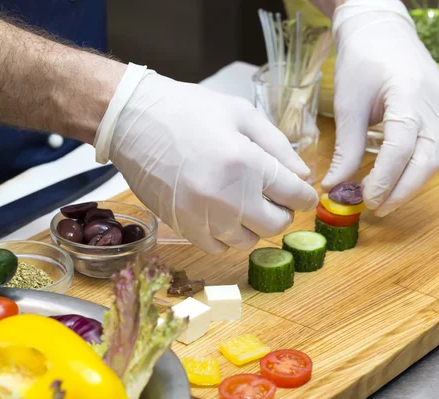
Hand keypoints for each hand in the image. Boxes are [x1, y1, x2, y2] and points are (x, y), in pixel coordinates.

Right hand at [95, 64, 317, 253]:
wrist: (134, 120)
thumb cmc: (189, 110)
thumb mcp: (242, 114)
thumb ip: (279, 146)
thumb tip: (304, 176)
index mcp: (247, 164)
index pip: (295, 196)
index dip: (304, 196)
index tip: (301, 194)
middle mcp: (228, 198)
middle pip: (275, 225)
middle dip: (281, 211)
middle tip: (273, 196)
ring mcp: (203, 217)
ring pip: (248, 241)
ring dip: (254, 225)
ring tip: (244, 202)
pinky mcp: (182, 227)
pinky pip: (218, 248)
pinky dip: (226, 236)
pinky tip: (222, 214)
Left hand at [322, 0, 438, 216]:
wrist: (382, 29)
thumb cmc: (361, 59)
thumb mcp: (348, 102)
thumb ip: (345, 147)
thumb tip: (334, 186)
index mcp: (410, 95)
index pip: (402, 148)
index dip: (384, 179)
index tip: (365, 199)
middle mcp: (435, 105)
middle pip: (429, 161)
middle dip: (403, 191)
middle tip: (377, 209)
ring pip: (434, 159)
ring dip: (409, 184)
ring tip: (382, 199)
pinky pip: (432, 148)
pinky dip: (413, 168)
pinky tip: (392, 178)